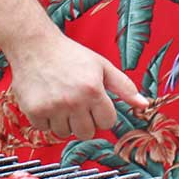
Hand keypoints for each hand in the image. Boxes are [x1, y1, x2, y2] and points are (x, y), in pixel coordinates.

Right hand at [7, 35, 148, 140]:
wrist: (35, 45)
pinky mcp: (34, 111)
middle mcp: (73, 100)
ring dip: (63, 122)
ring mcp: (53, 107)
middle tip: (76, 103)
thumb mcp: (102, 66)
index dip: (102, 114)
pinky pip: (45, 130)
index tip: (93, 103)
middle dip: (84, 122)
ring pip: (64, 134)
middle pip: (86, 133)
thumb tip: (144, 104)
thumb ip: (124, 86)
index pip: (107, 122)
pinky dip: (46, 120)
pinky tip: (47, 101)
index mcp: (93, 90)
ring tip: (60, 101)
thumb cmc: (69, 55)